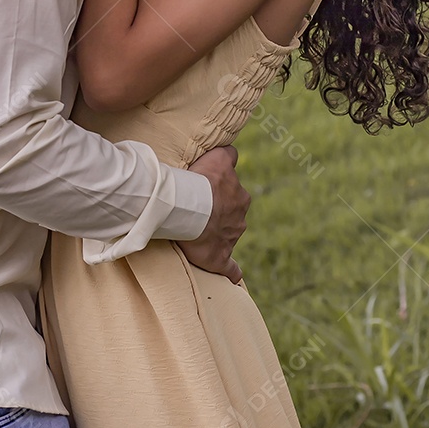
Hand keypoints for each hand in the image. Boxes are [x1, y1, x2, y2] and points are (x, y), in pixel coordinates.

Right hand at [178, 146, 249, 283]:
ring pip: (229, 233)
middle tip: (198, 209)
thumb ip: (227, 153)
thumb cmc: (199, 182)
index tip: (209, 191)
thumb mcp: (216, 157)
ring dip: (218, 233)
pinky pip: (230, 267)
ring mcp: (231, 237)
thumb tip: (232, 152)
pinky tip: (232, 276)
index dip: (222, 189)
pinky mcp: (221, 257)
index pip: (234, 189)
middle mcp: (239, 215)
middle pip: (233, 211)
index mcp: (239, 195)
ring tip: (197, 232)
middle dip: (221, 211)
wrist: (189, 207)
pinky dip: (232, 272)